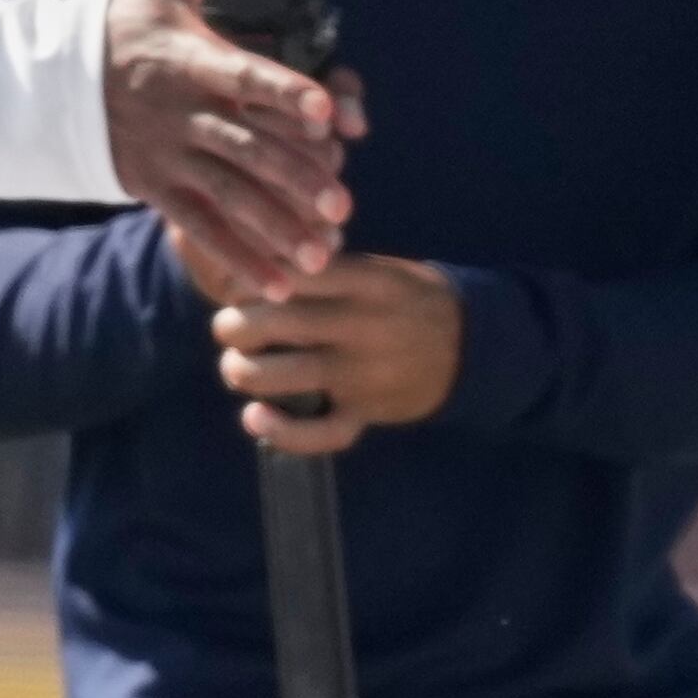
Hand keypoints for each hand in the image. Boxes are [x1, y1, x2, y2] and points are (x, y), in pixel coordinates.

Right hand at [102, 0, 348, 302]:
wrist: (49, 76)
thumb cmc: (120, 20)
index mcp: (189, 59)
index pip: (244, 75)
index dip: (286, 91)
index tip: (329, 108)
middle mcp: (181, 112)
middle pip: (245, 147)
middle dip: (294, 178)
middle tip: (341, 203)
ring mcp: (167, 155)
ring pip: (227, 195)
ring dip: (274, 227)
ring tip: (321, 255)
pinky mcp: (155, 187)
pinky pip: (199, 226)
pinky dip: (237, 256)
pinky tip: (278, 283)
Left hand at [210, 252, 462, 454]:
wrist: (471, 344)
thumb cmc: (407, 298)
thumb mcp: (378, 270)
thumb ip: (326, 269)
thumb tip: (257, 265)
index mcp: (364, 282)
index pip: (291, 275)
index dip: (250, 280)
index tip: (234, 284)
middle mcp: (361, 325)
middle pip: (278, 323)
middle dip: (234, 326)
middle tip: (226, 327)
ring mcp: (363, 373)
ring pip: (286, 376)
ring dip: (244, 373)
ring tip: (237, 367)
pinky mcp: (366, 412)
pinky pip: (319, 432)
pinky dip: (281, 432)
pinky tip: (254, 419)